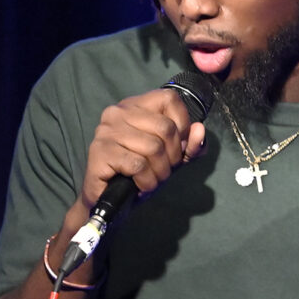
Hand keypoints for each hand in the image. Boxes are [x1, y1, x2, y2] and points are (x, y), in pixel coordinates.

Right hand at [80, 87, 205, 211]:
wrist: (110, 200)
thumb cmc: (141, 173)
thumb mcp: (172, 157)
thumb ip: (190, 144)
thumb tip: (199, 129)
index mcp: (135, 105)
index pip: (170, 99)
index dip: (182, 125)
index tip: (177, 147)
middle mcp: (118, 112)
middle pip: (166, 127)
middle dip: (173, 156)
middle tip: (163, 170)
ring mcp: (106, 130)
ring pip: (154, 148)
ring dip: (160, 172)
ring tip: (152, 179)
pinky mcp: (100, 151)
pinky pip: (138, 165)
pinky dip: (147, 181)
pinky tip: (141, 186)